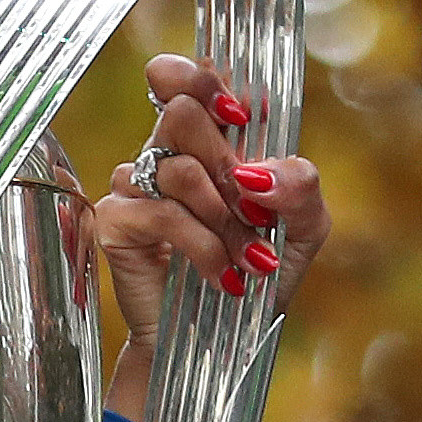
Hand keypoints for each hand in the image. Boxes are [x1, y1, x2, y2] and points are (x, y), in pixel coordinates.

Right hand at [98, 54, 327, 419]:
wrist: (222, 343)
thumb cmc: (260, 276)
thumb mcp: (304, 228)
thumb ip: (300, 185)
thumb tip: (256, 173)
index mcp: (210, 139)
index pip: (186, 77)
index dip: (203, 78)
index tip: (239, 114)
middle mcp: (167, 154)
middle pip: (181, 111)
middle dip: (226, 164)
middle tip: (252, 211)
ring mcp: (136, 187)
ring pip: (176, 167)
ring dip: (224, 218)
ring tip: (247, 259)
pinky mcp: (118, 223)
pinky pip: (161, 213)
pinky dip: (202, 245)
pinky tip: (220, 274)